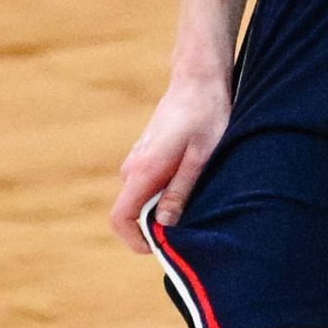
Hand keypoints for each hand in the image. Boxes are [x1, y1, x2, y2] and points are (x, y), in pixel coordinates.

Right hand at [110, 70, 232, 253]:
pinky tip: (191, 181)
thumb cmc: (206, 115)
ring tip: (196, 199)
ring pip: (141, 197)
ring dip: (162, 208)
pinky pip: (148, 184)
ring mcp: (137, 158)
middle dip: (155, 226)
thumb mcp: (202, 157)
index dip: (134, 240)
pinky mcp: (146, 153)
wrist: (198, 79)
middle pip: (132, 211)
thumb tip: (165, 225)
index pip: (120, 217)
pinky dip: (164, 192)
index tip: (159, 248)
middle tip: (191, 225)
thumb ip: (181, 191)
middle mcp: (133, 166)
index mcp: (144, 170)